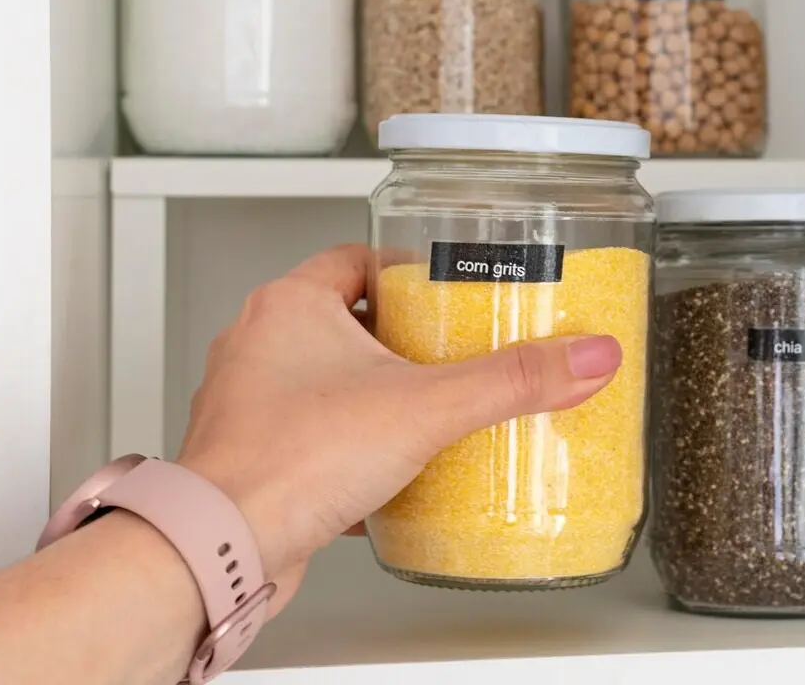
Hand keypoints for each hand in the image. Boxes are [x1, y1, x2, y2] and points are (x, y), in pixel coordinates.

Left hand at [174, 244, 622, 612]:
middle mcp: (258, 344)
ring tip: (425, 407)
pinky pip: (308, 434)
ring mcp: (248, 402)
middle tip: (450, 349)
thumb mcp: (427, 407)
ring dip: (371, 390)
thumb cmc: (287, 463)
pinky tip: (387, 468)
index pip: (355, 258)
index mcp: (290, 305)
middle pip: (342, 318)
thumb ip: (511, 381)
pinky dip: (348, 443)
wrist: (221, 546)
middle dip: (399, 335)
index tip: (446, 285)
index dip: (406, 269)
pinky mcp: (251, 456)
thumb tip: (583, 357)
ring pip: (321, 378)